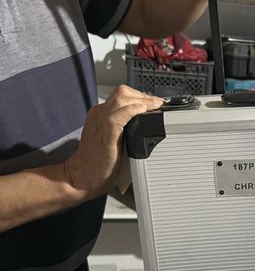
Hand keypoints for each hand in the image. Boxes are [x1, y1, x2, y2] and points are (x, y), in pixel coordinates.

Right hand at [64, 85, 163, 199]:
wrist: (81, 178)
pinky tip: (142, 112)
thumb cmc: (97, 163)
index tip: (154, 103)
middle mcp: (99, 115)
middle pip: (122, 93)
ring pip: (121, 100)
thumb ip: (124, 129)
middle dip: (143, 96)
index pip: (122, 96)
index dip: (141, 97)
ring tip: (155, 107)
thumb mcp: (112, 139)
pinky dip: (132, 112)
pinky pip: (117, 117)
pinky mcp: (105, 135)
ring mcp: (101, 123)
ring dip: (142, 101)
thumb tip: (146, 126)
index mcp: (100, 114)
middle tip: (158, 104)